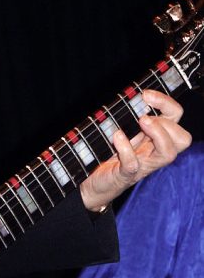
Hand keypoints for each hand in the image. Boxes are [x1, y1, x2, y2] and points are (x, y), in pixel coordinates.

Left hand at [79, 90, 190, 211]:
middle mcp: (154, 152)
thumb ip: (130, 115)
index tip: (146, 94)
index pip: (176, 118)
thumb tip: (131, 94)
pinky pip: (133, 165)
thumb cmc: (109, 154)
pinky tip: (117, 137)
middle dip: (167, 122)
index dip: (167, 103)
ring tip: (141, 121)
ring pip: (168, 153)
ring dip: (158, 133)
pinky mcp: (126, 175)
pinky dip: (126, 149)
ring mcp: (143, 165)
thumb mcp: (122, 130)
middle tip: (143, 116)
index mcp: (155, 137)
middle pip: (183, 138)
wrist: (94, 183)